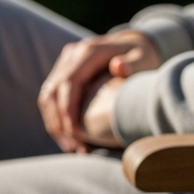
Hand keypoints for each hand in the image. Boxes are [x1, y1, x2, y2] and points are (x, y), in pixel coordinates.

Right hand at [38, 30, 160, 151]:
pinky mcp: (63, 73)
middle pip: (53, 91)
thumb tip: (119, 66)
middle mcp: (72, 55)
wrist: (135, 46)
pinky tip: (69, 138)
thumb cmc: (143, 57)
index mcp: (88, 52)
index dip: (68, 110)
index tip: (75, 134)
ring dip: (55, 124)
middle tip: (73, 147)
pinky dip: (56, 119)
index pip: (69, 82)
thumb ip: (134, 65)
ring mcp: (65, 63)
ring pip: (48, 96)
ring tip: (71, 147)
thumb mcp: (144, 59)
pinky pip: (51, 98)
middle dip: (60, 122)